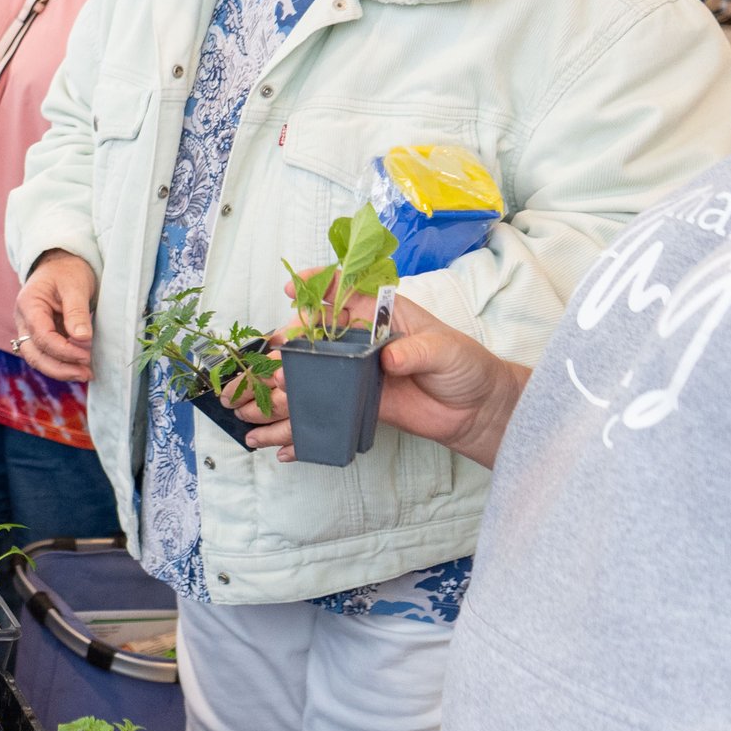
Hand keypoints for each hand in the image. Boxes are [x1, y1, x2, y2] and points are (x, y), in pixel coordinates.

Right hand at [12, 250, 97, 381]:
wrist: (62, 264)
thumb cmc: (67, 271)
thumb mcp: (75, 286)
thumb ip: (77, 312)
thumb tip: (82, 339)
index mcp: (29, 305)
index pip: (41, 336)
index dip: (63, 350)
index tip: (87, 354)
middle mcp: (23, 321)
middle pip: (34, 354)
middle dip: (59, 368)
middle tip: (86, 373)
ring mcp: (29, 330)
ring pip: (38, 359)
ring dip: (60, 370)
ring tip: (85, 374)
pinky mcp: (40, 336)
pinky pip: (47, 356)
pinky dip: (62, 364)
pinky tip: (80, 368)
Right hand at [241, 289, 525, 468]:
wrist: (477, 410)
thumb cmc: (466, 366)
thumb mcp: (446, 350)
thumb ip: (416, 351)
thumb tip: (388, 357)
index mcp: (379, 315)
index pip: (341, 293)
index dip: (314, 287)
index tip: (291, 289)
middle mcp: (359, 341)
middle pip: (312, 341)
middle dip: (281, 352)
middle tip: (262, 365)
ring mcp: (354, 373)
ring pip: (310, 378)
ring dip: (280, 393)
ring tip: (253, 406)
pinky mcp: (356, 403)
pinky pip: (323, 411)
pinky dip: (301, 426)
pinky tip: (281, 443)